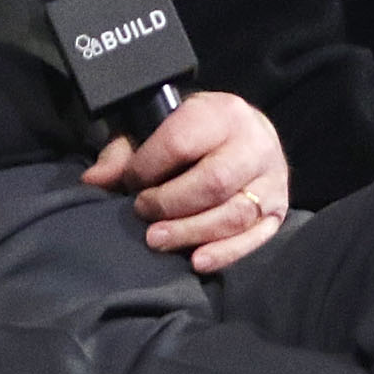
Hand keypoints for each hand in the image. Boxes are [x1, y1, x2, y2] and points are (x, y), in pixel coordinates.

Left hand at [80, 91, 289, 272]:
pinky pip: (256, 236)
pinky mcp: (279, 208)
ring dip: (191, 232)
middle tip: (142, 214)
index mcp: (223, 112)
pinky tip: (197, 261)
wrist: (248, 133)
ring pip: (234, 213)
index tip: (130, 183)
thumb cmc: (197, 133)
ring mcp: (272, 177)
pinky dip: (226, 252)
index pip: (180, 143)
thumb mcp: (162, 128)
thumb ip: (126, 151)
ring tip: (157, 240)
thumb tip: (93, 181)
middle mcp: (255, 142)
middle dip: (169, 204)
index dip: (147, 168)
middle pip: (213, 182)